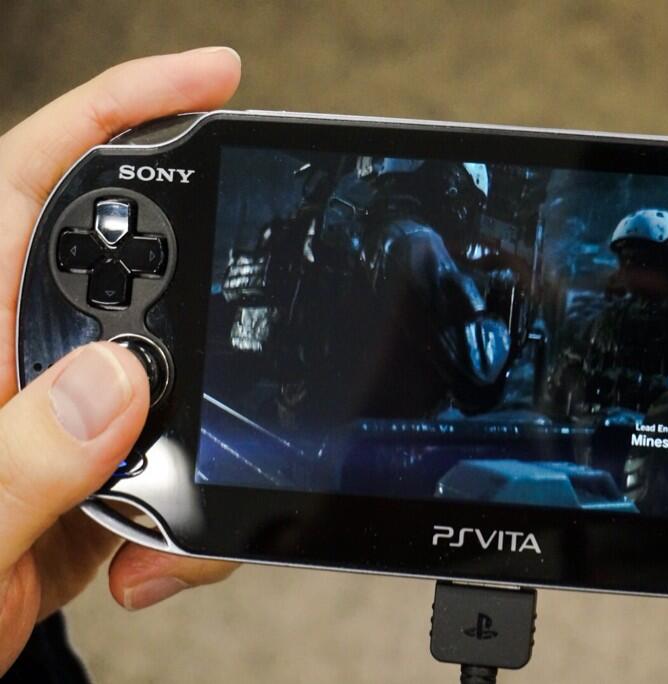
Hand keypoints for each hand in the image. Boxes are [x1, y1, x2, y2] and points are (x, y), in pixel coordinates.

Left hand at [0, 49, 242, 672]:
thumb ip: (16, 461)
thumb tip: (114, 383)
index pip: (29, 182)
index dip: (118, 110)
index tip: (210, 81)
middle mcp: (19, 362)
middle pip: (137, 276)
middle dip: (209, 305)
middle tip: (259, 330)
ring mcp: (64, 421)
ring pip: (183, 388)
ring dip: (209, 463)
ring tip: (166, 539)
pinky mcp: (95, 477)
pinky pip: (182, 465)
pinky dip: (195, 526)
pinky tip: (156, 567)